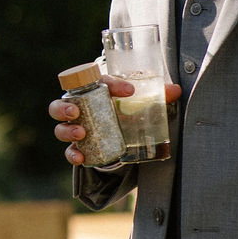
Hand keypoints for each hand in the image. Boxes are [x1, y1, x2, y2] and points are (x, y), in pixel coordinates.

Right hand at [49, 78, 180, 164]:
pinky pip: (70, 151)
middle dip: (65, 108)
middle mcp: (79, 108)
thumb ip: (158, 95)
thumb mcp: (142, 101)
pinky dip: (72, 154)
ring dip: (67, 131)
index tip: (129, 91)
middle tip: (76, 112)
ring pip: (60, 128)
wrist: (121, 128)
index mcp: (94, 90)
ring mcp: (76, 128)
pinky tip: (80, 157)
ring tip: (80, 134)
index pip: (96, 81)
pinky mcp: (79, 147)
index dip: (112, 84)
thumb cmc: (126, 108)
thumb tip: (177, 90)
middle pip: (61, 104)